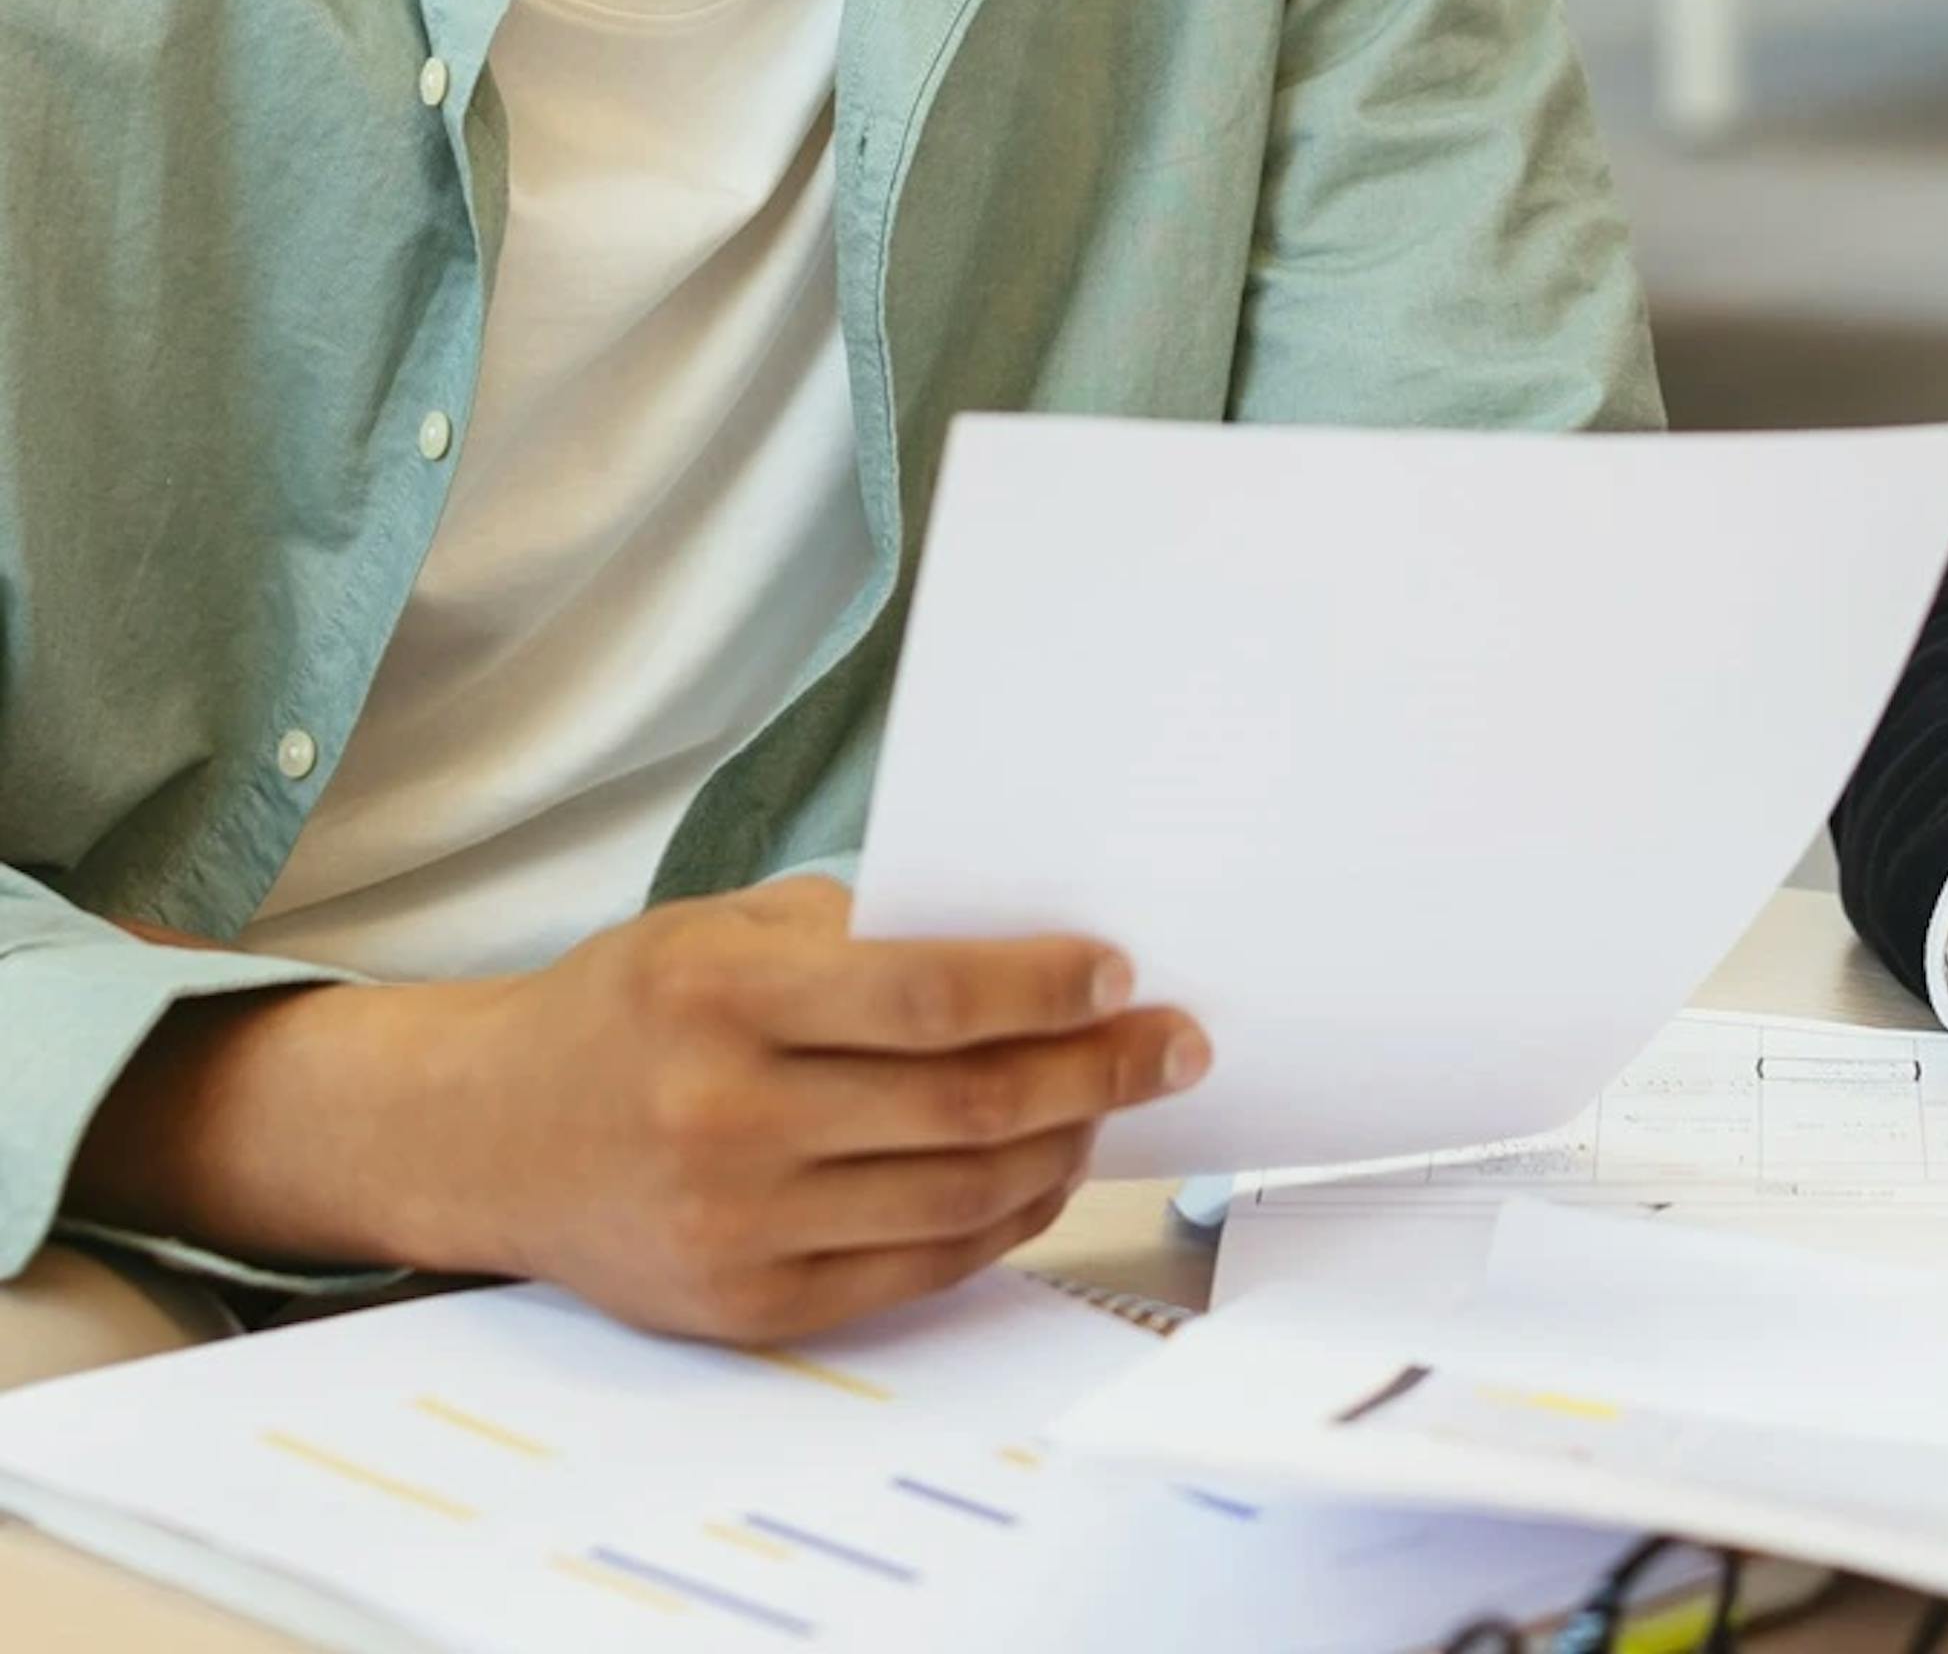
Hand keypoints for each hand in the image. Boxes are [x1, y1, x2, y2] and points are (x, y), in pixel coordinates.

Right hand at [79, 879, 1207, 1342]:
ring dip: (1064, 1148)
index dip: (1043, 987)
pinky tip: (1045, 1174)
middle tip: (1174, 1042)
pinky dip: (999, 1223)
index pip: (928, 996)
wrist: (487, 1134)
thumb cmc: (633, 1005)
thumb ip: (861, 937)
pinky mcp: (743, 1305)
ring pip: (955, 1195)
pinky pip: (912, 1268)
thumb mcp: (726, 928)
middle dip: (1097, 1071)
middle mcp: (726, 1118)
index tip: (1121, 968)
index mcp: (723, 998)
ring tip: (1119, 1100)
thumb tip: (1027, 951)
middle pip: (963, 1106)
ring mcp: (734, 1225)